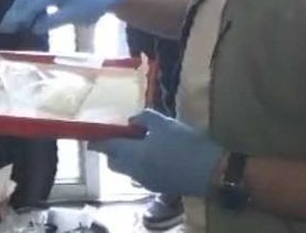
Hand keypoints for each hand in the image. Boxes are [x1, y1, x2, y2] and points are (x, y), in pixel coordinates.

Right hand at [0, 0, 125, 33]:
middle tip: (3, 29)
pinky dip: (26, 8)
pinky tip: (24, 20)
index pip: (30, 4)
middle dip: (13, 14)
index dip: (18, 17)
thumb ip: (52, 21)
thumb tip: (33, 28)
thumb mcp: (74, 16)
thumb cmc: (91, 6)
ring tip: (10, 26)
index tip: (7, 29)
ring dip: (18, 11)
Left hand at [89, 110, 224, 196]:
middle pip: (114, 163)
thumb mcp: (166, 124)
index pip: (106, 148)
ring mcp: (146, 182)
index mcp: (133, 154)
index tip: (93, 133)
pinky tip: (157, 154)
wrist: (211, 172)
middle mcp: (135, 171)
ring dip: (128, 158)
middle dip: (113, 150)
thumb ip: (145, 118)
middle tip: (124, 135)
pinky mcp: (158, 187)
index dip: (97, 140)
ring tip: (143, 143)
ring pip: (128, 170)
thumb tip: (131, 121)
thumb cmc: (187, 144)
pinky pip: (141, 175)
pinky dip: (141, 165)